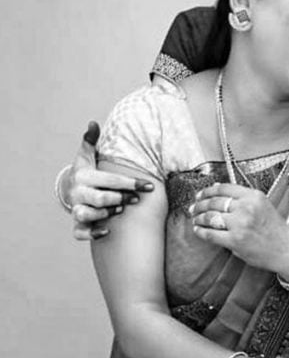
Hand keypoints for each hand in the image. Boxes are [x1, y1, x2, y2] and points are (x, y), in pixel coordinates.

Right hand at [67, 122, 154, 239]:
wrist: (69, 189)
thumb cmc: (86, 171)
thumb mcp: (86, 156)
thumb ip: (90, 140)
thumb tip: (93, 123)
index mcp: (84, 176)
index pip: (109, 179)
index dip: (130, 183)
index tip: (150, 186)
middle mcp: (79, 193)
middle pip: (99, 198)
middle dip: (120, 198)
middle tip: (137, 199)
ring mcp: (77, 208)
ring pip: (87, 214)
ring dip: (105, 213)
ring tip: (120, 209)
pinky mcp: (78, 223)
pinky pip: (79, 232)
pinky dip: (91, 234)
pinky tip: (106, 231)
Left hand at [190, 182, 288, 269]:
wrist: (287, 250)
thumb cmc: (275, 229)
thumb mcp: (263, 206)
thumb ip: (243, 198)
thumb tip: (217, 189)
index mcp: (254, 196)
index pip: (224, 188)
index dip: (208, 191)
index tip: (201, 194)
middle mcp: (246, 207)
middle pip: (214, 202)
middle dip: (200, 205)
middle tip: (193, 208)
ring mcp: (240, 224)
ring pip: (210, 216)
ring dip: (199, 217)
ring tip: (195, 219)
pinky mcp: (235, 240)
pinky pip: (210, 234)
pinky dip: (201, 231)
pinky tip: (198, 230)